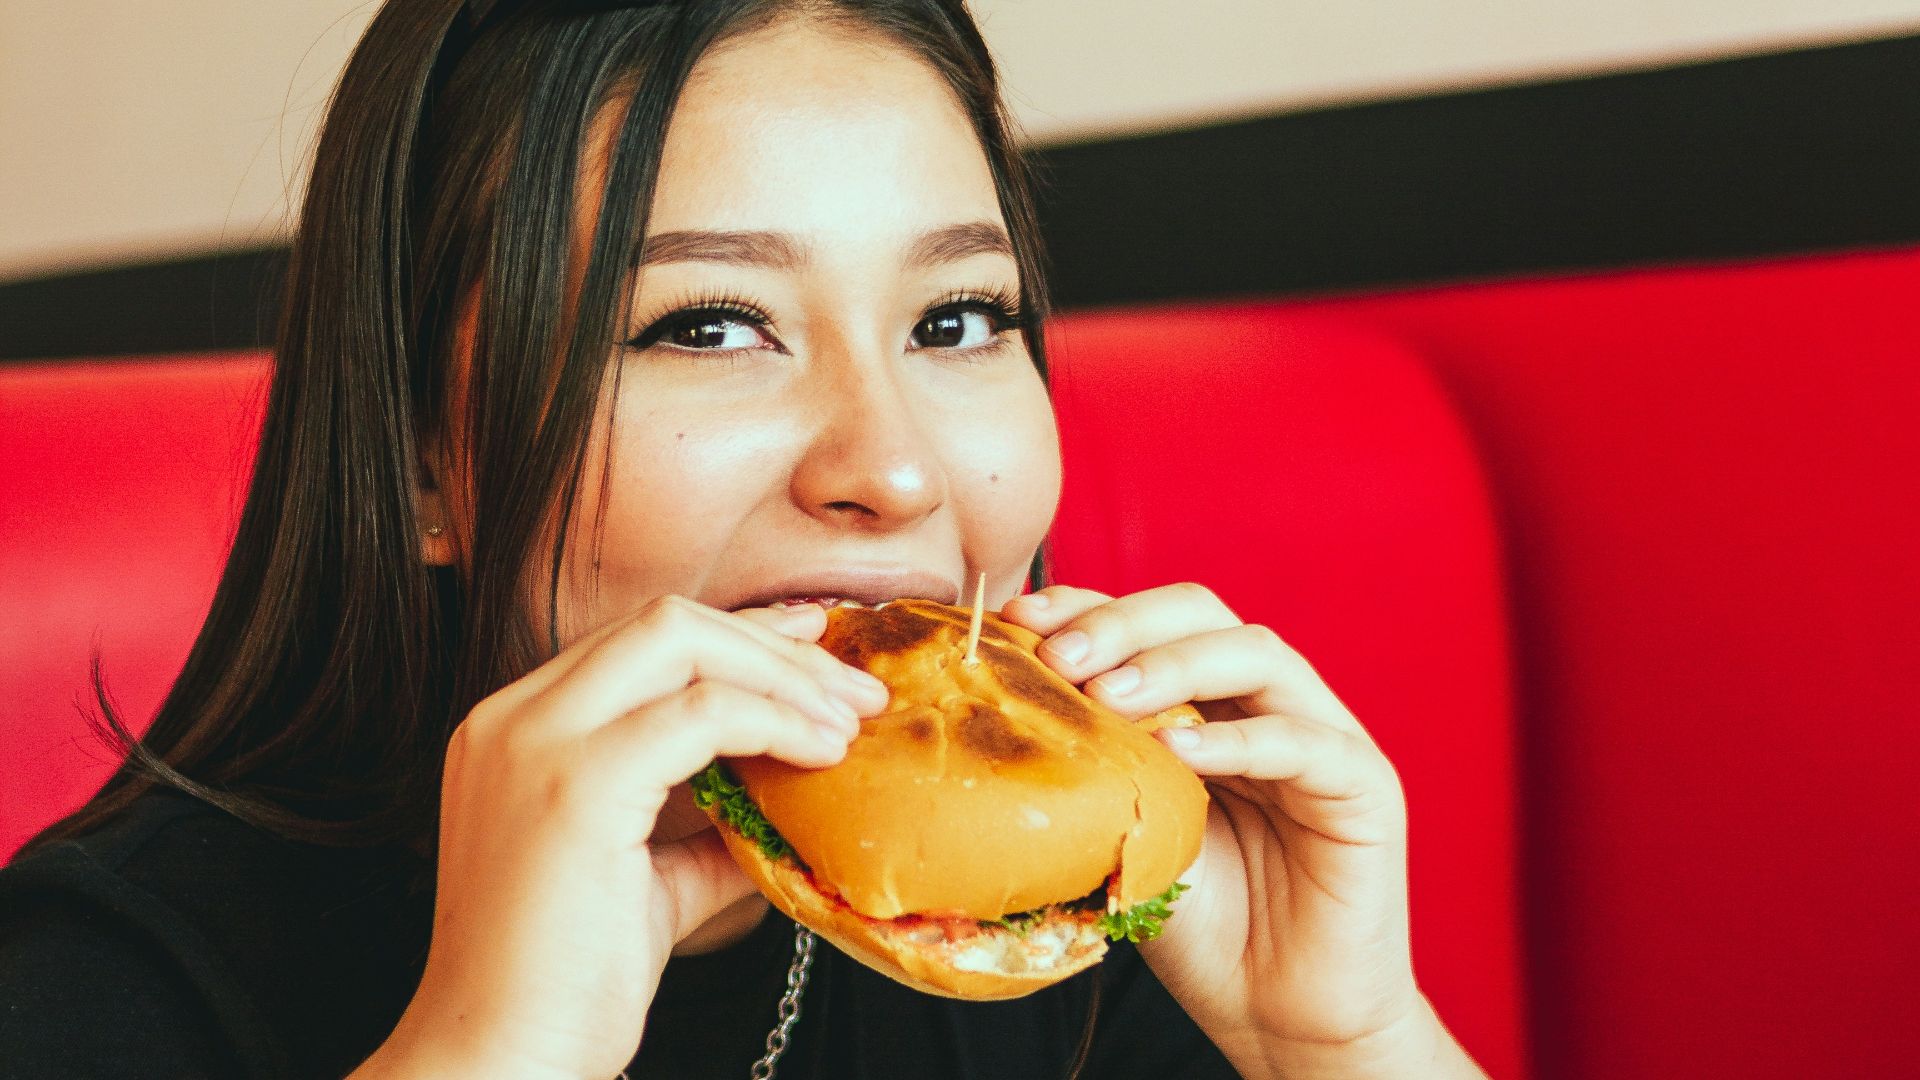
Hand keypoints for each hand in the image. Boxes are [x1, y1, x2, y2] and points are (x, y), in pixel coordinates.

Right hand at [355, 597, 888, 1079]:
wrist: (500, 1061)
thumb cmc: (562, 987)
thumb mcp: (648, 882)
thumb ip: (706, 829)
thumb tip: (786, 802)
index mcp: (515, 732)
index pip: (639, 644)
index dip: (737, 636)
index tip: (812, 647)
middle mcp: (511, 719)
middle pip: (663, 623)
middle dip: (773, 644)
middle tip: (852, 688)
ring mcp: (535, 741)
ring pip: (682, 642)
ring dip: (784, 677)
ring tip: (849, 721)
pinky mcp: (576, 783)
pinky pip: (703, 712)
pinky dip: (776, 720)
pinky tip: (821, 753)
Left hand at [1001, 584, 1481, 1078]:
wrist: (1279, 1017)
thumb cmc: (1203, 926)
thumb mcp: (1129, 832)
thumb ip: (1098, 766)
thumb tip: (1006, 712)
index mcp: (1209, 701)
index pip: (1149, 623)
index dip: (1087, 608)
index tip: (1019, 620)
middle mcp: (1267, 702)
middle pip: (1202, 613)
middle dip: (1123, 623)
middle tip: (1061, 659)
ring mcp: (1321, 736)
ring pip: (1256, 654)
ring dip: (1172, 664)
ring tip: (1108, 695)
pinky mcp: (1363, 786)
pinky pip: (1303, 742)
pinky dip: (1236, 739)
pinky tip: (1178, 752)